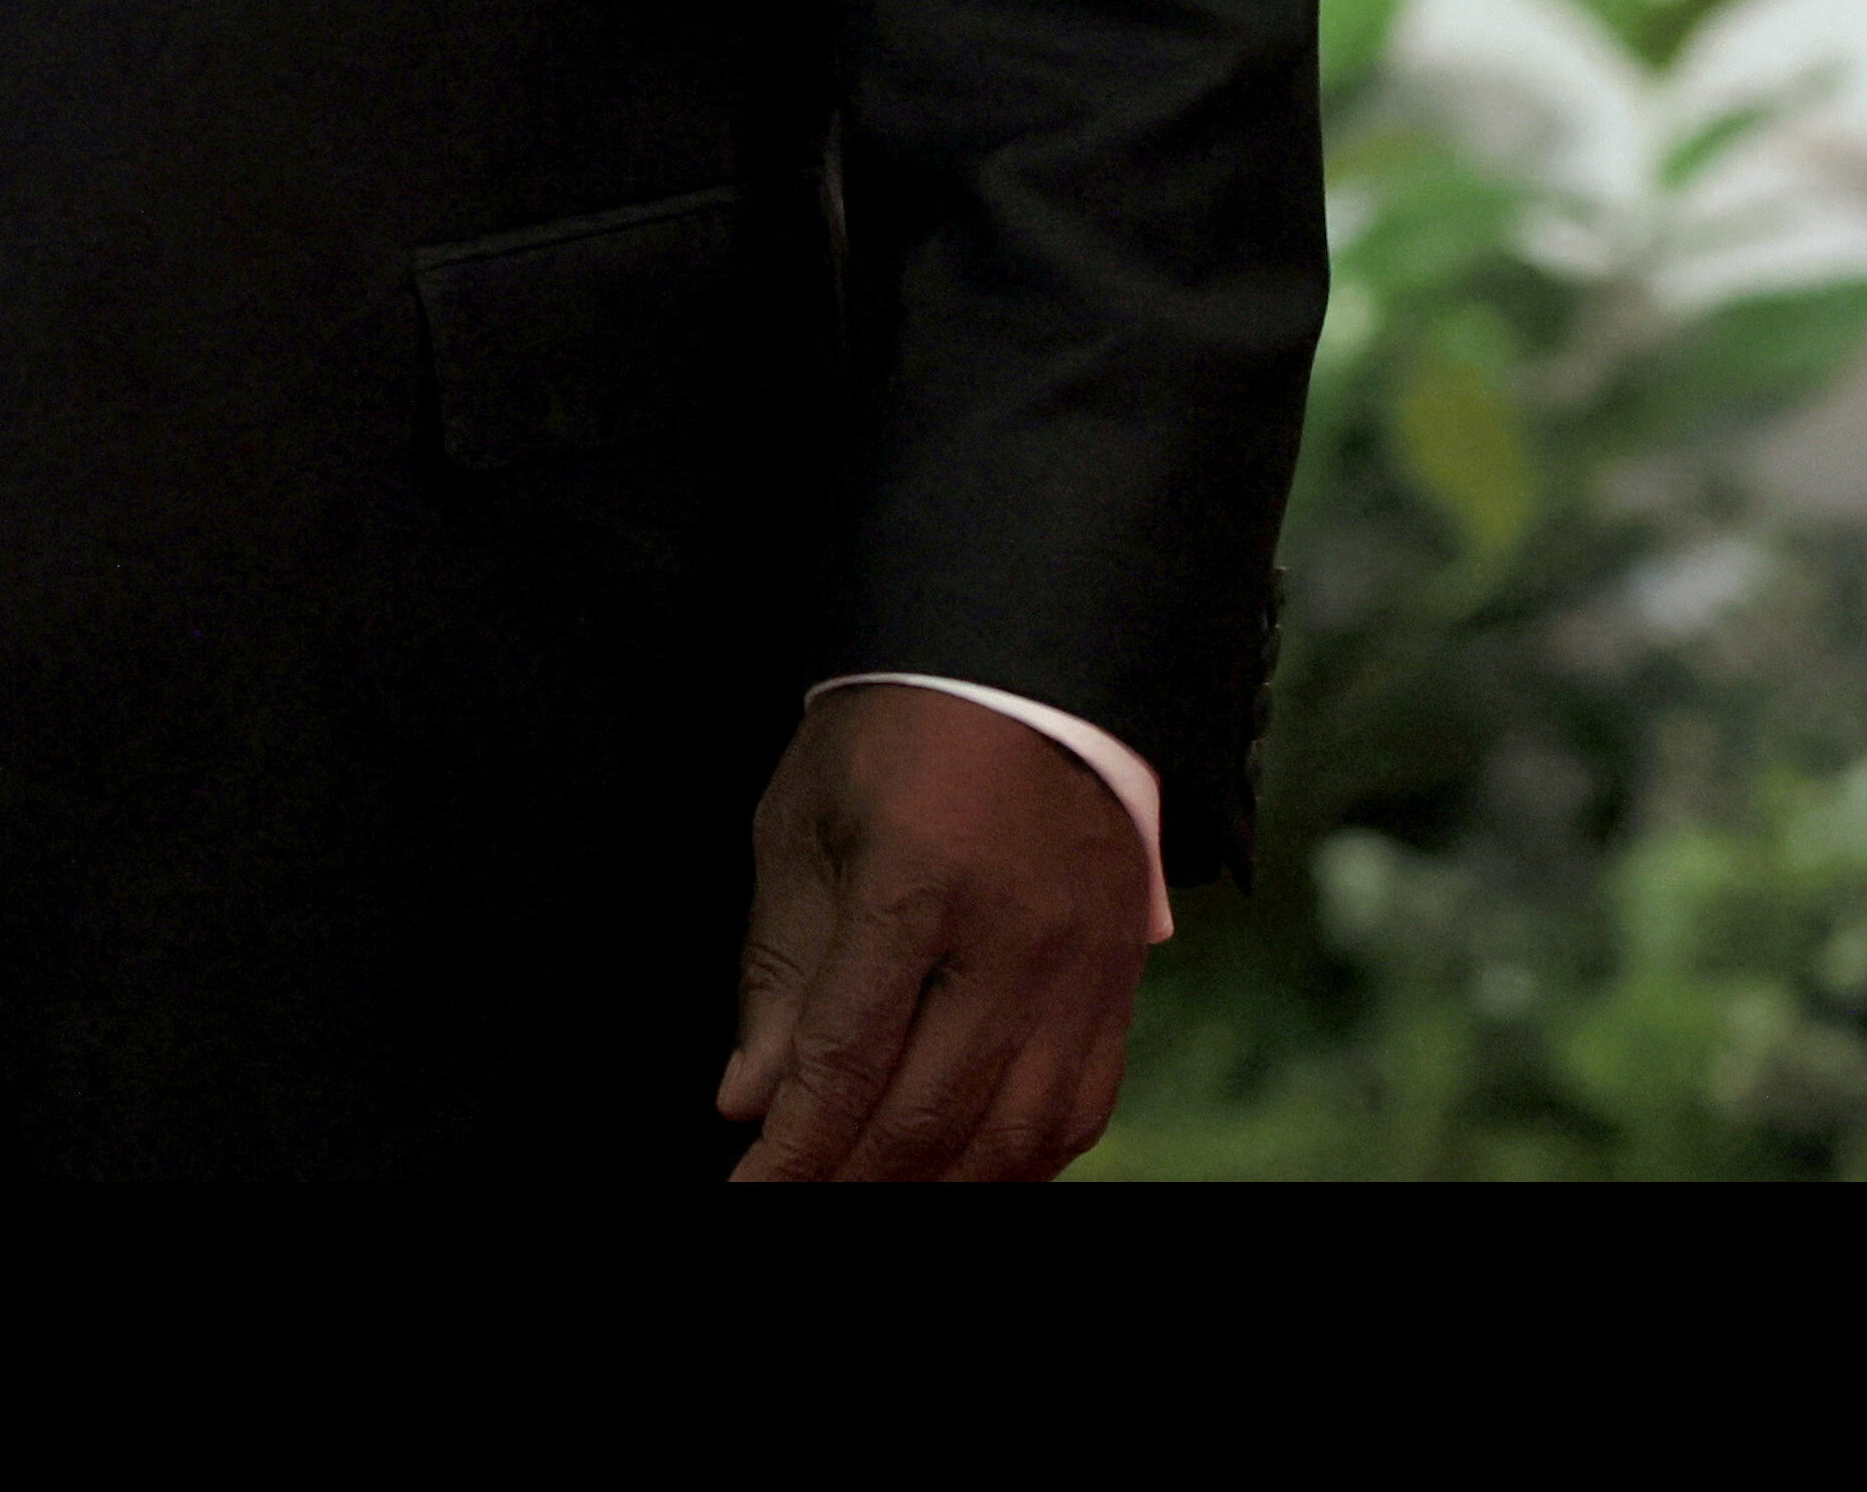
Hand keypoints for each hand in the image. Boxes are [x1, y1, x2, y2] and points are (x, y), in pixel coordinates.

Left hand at [718, 689, 1148, 1181]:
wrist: (1035, 666)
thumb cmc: (899, 731)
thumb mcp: (806, 819)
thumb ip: (779, 965)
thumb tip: (748, 1099)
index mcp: (918, 880)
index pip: (846, 1058)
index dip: (793, 1150)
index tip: (750, 1193)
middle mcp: (1012, 939)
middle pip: (927, 1115)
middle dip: (849, 1182)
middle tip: (795, 1199)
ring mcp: (1079, 970)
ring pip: (1011, 1137)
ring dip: (933, 1187)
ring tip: (866, 1192)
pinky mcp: (1118, 985)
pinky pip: (1076, 1114)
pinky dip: (1016, 1164)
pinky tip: (963, 1171)